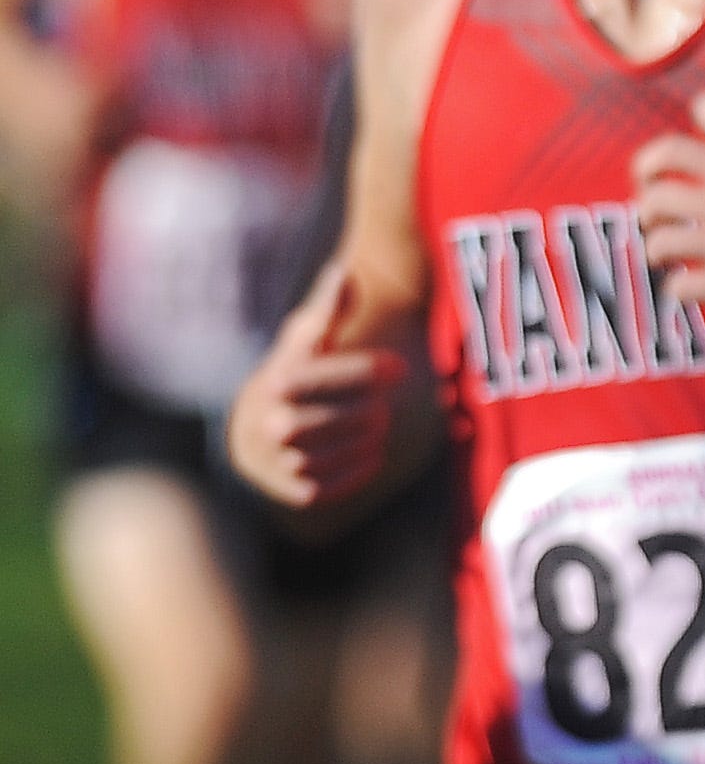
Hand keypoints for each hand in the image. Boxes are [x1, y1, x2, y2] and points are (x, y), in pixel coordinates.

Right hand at [226, 261, 406, 508]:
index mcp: (282, 380)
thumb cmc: (290, 375)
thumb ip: (328, 311)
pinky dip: (362, 467)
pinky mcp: (294, 491)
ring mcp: (283, 460)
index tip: (397, 367)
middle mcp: (276, 422)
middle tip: (380, 404)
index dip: (381, 370)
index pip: (352, 374)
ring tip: (372, 426)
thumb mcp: (304, 339)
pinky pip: (345, 482)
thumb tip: (345, 272)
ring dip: (373, 436)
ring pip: (359, 448)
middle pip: (363, 416)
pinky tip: (365, 452)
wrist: (248, 431)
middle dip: (377, 407)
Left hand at [633, 91, 704, 329]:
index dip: (643, 166)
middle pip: (655, 200)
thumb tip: (702, 99)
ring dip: (658, 254)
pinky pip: (680, 287)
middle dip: (648, 216)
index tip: (646, 183)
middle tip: (660, 227)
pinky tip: (696, 284)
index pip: (669, 151)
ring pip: (660, 245)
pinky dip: (679, 289)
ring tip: (671, 258)